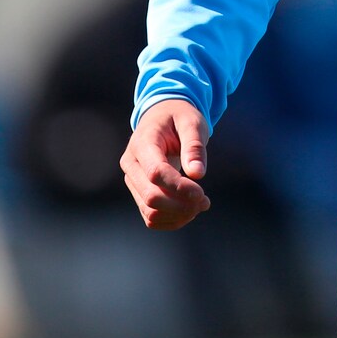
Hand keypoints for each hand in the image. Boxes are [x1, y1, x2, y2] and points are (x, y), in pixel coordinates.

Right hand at [120, 98, 210, 229]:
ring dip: (178, 215)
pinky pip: (151, 217)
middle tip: (205, 200)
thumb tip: (197, 173)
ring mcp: (132, 181)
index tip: (201, 193)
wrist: (162, 118)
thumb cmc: (179, 117)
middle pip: (151, 196)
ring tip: (200, 204)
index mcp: (143, 143)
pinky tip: (189, 210)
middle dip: (181, 204)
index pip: (156, 173)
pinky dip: (172, 220)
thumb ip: (194, 146)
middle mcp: (131, 165)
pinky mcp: (138, 192)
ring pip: (150, 211)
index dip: (179, 187)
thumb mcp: (191, 122)